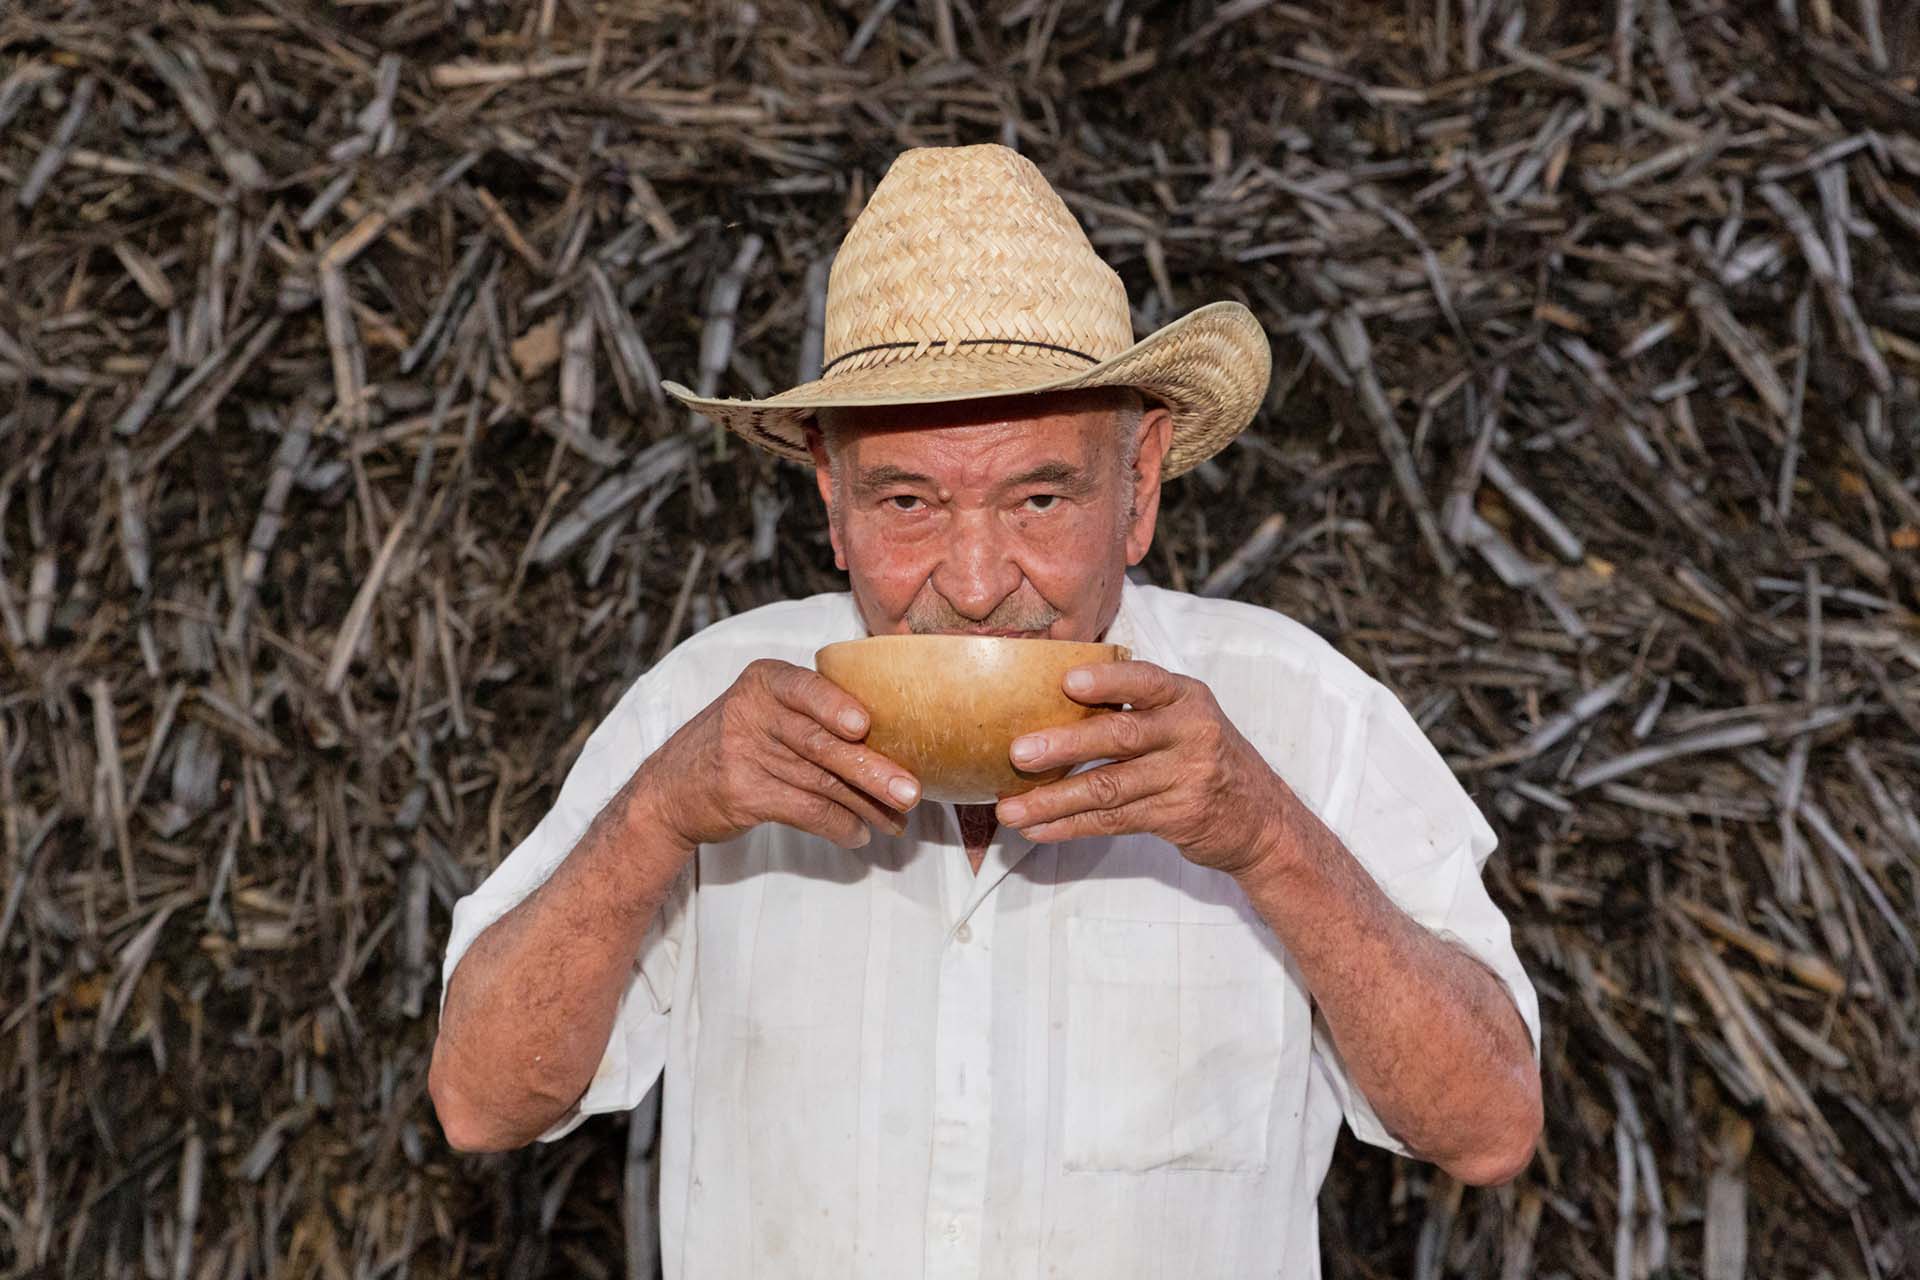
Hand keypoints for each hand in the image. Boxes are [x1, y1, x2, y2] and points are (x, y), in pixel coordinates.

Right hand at [644, 659, 920, 850]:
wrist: (671, 788)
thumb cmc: (739, 742)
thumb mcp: (766, 710)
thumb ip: (814, 713)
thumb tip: (893, 741)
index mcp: (766, 680)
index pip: (805, 688)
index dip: (833, 706)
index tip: (863, 726)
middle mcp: (752, 712)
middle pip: (821, 743)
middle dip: (872, 771)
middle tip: (912, 793)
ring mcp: (743, 755)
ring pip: (820, 782)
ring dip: (867, 806)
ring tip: (897, 821)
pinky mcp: (744, 796)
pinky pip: (805, 811)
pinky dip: (839, 825)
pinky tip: (860, 834)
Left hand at [992, 661, 1284, 875]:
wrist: (1261, 817)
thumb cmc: (1202, 756)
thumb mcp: (1184, 718)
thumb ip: (1136, 707)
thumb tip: (1048, 698)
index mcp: (1185, 696)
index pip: (1144, 681)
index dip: (1106, 681)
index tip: (1065, 681)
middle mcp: (1190, 733)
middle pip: (1120, 735)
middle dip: (1064, 745)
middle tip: (1017, 753)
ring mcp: (1185, 777)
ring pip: (1109, 787)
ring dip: (1053, 800)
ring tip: (1010, 809)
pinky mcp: (1176, 817)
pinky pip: (1113, 821)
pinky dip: (1071, 826)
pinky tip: (1038, 830)